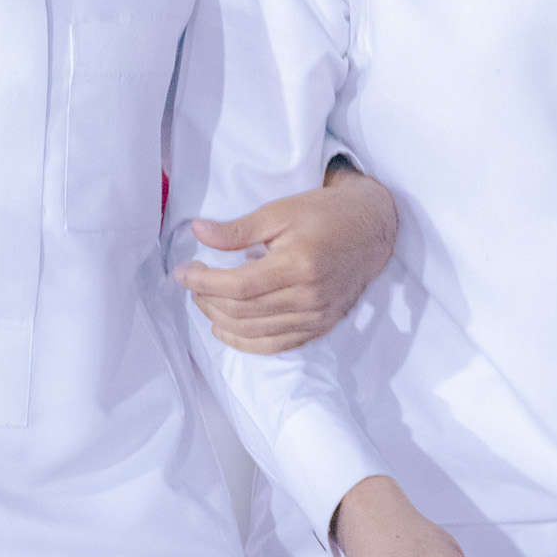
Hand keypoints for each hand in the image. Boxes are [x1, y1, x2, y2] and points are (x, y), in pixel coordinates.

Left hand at [177, 165, 397, 353]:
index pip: (239, 286)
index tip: (184, 272)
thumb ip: (238, 229)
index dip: (205, 283)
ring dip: (221, 319)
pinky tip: (225, 330)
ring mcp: (316, 316)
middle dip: (208, 299)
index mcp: (298, 265)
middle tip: (193, 282)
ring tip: (204, 300)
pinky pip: (276, 345)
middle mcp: (309, 297)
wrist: (371, 231)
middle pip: (243, 311)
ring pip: (255, 332)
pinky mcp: (320, 326)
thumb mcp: (280, 211)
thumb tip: (198, 232)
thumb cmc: (325, 215)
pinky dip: (246, 343)